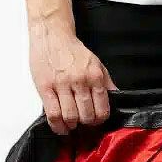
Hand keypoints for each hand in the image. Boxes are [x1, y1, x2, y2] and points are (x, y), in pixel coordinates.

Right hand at [28, 17, 116, 134]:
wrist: (52, 35)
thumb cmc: (73, 51)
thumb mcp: (96, 64)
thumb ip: (107, 83)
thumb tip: (116, 99)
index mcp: (94, 76)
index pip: (102, 109)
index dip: (99, 120)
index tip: (95, 121)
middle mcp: (79, 80)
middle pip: (86, 116)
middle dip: (85, 124)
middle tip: (82, 123)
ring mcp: (61, 84)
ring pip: (69, 117)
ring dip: (71, 126)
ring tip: (71, 124)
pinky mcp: (45, 87)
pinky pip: (52, 114)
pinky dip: (57, 125)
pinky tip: (59, 126)